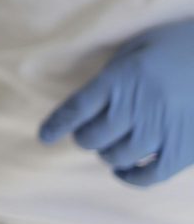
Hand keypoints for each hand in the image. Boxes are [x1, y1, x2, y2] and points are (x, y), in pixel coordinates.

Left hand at [41, 19, 193, 186]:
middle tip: (90, 132)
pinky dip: (131, 177)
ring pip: (115, 156)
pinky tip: (126, 170)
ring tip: (112, 145)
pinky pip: (149, 175)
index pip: (77, 108)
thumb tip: (91, 101)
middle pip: (92, 137)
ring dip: (107, 153)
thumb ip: (114, 72)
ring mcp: (162, 131)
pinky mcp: (185, 150)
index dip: (57, 125)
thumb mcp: (140, 46)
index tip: (44, 136)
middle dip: (86, 137)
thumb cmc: (182, 45)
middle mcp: (138, 107)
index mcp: (122, 78)